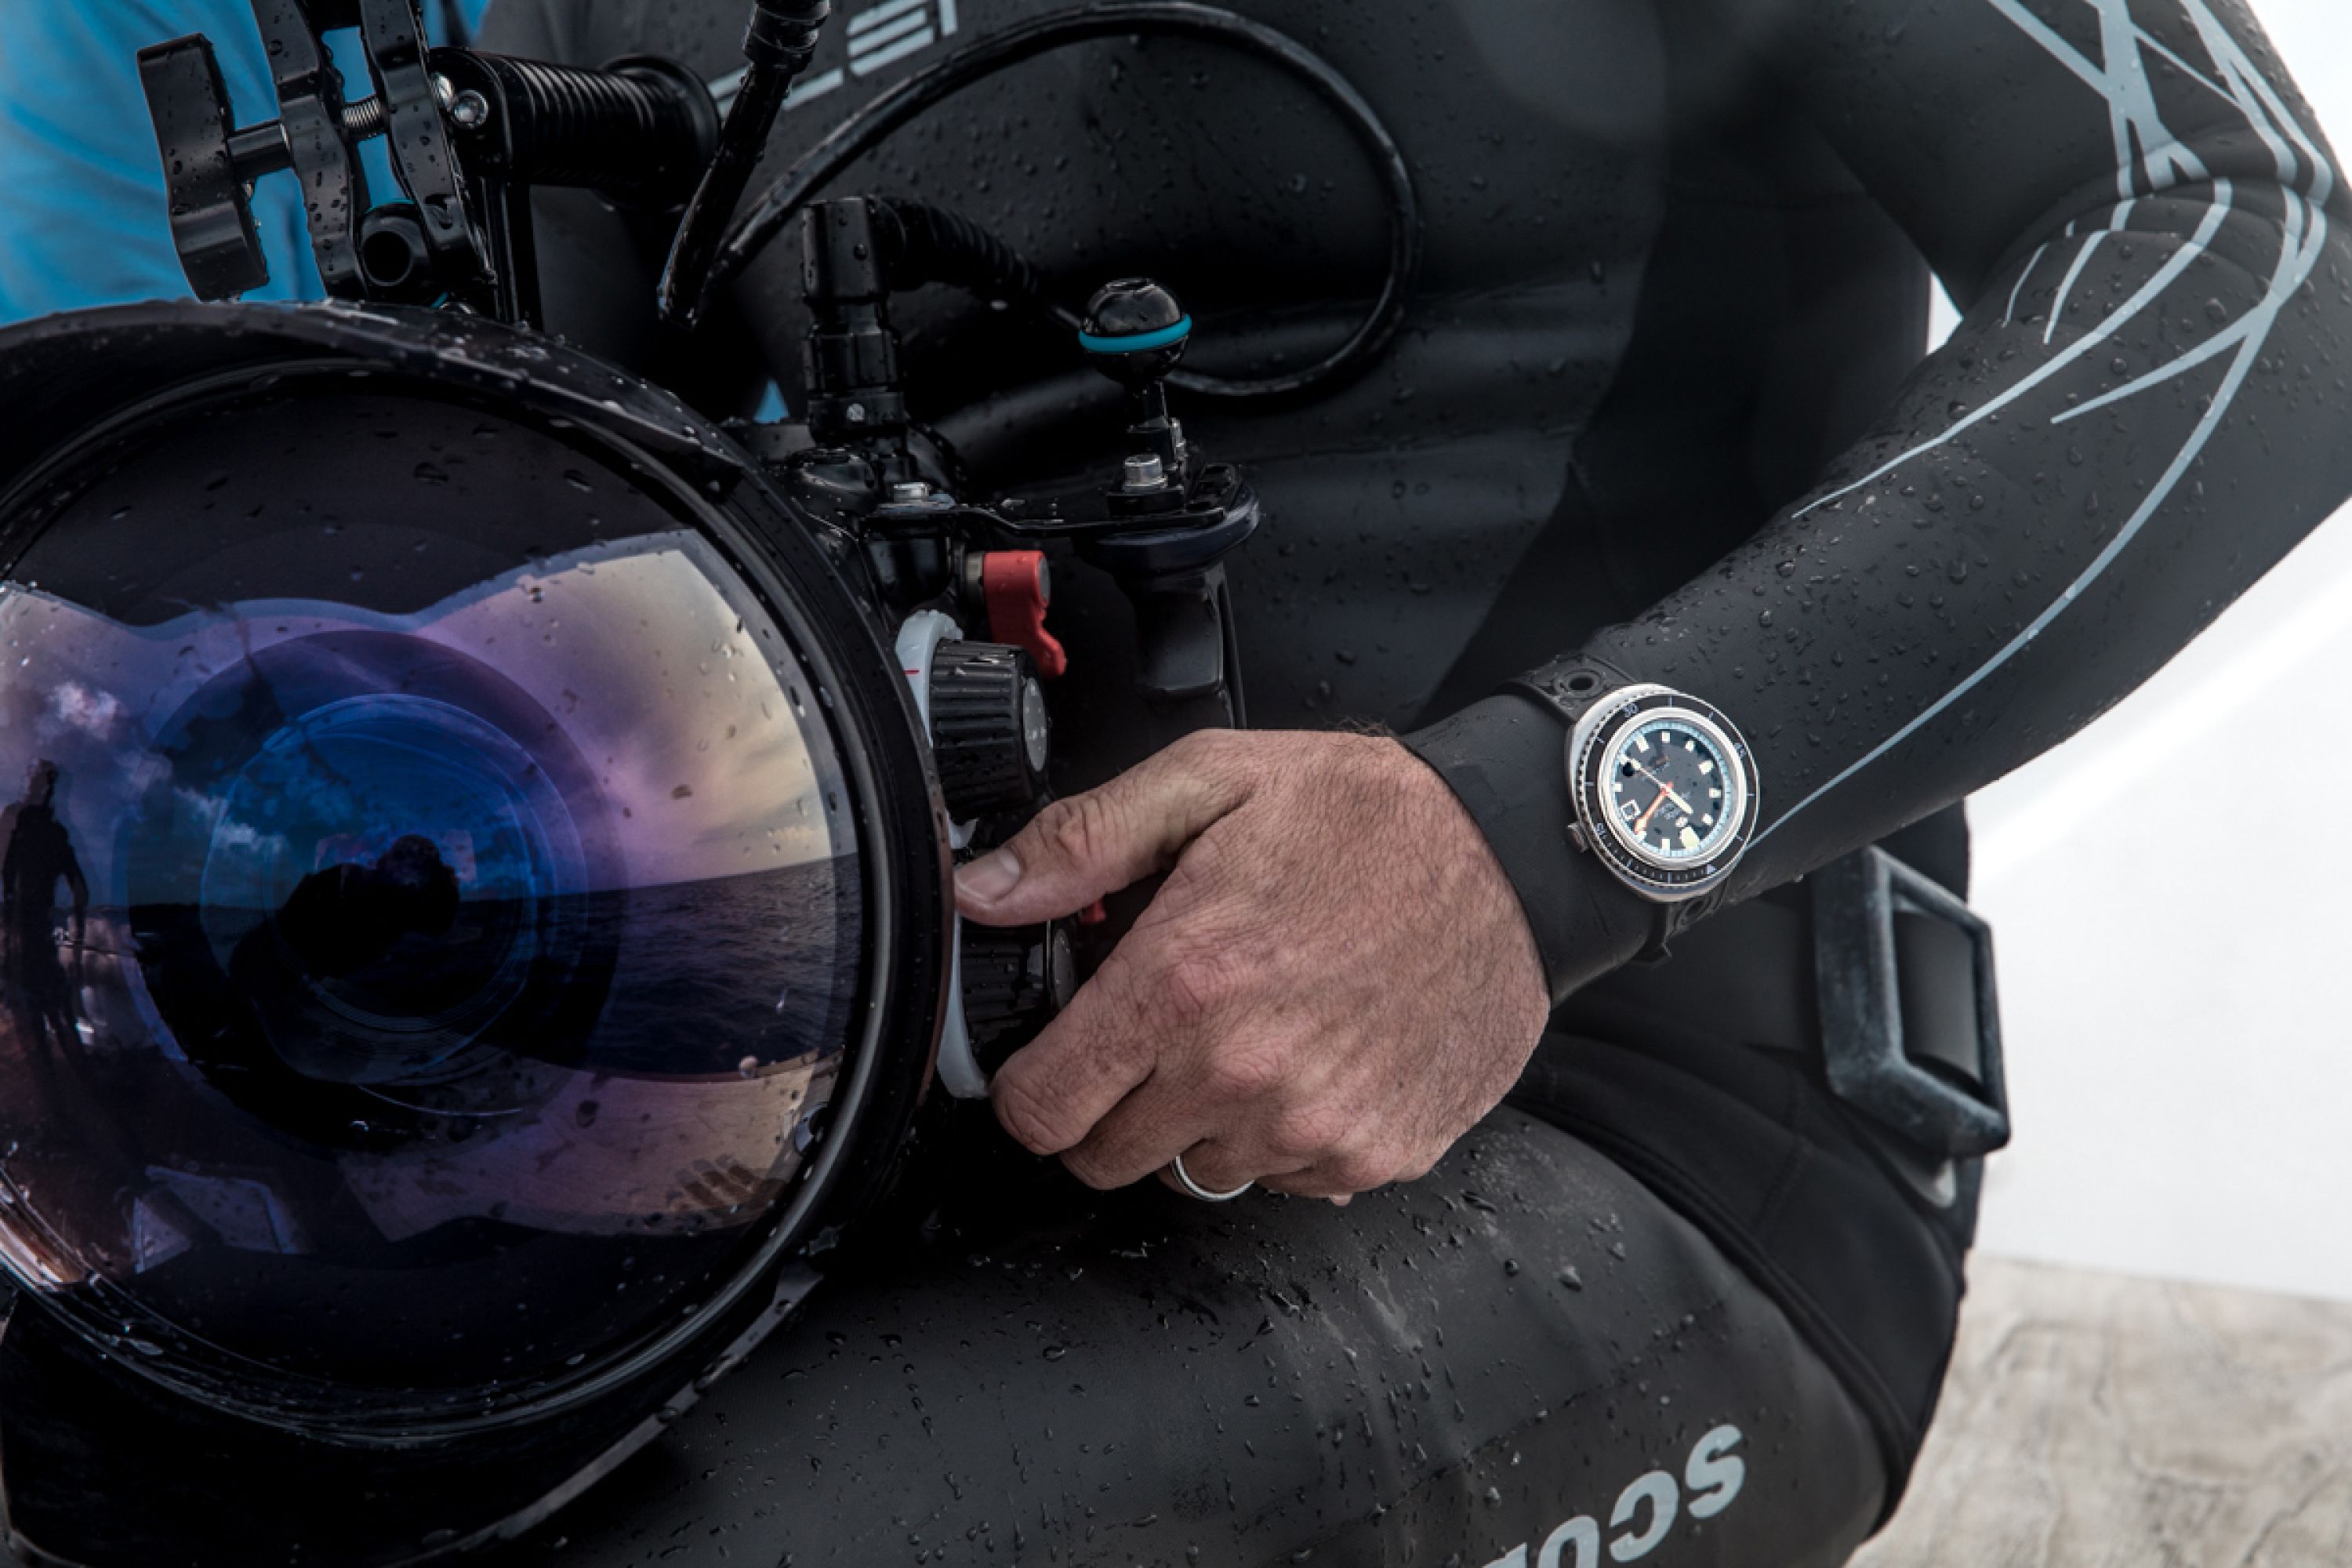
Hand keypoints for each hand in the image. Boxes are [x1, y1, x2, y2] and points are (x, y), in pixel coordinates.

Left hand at [955, 730, 1550, 1201]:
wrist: (1518, 855)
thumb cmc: (1370, 816)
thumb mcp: (1212, 783)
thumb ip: (1081, 843)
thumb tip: (981, 893)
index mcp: (1183, 983)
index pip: (1043, 1108)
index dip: (1031, 1085)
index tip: (1052, 1058)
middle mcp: (1241, 1073)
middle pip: (1105, 1158)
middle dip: (1109, 1104)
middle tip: (1155, 1036)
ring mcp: (1312, 1127)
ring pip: (1195, 1174)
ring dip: (1200, 1121)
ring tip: (1251, 1033)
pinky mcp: (1375, 1154)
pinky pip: (1285, 1180)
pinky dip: (1285, 1134)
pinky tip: (1315, 1056)